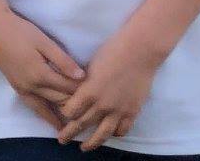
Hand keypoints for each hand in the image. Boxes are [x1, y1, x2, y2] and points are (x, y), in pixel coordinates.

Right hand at [0, 5, 83, 116]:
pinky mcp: (16, 87)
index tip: (95, 93)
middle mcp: (31, 86)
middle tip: (89, 110)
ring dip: (58, 116)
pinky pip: (32, 106)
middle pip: (59, 100)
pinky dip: (43, 113)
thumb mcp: (43, 41)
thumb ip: (63, 60)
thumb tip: (81, 77)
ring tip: (71, 126)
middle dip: (74, 105)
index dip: (82, 91)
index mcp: (41, 74)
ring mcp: (22, 89)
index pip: (68, 88)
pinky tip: (50, 118)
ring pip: (45, 108)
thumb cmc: (20, 31)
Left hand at [57, 29, 159, 150]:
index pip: (70, 111)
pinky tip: (110, 134)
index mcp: (88, 91)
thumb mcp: (89, 66)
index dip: (63, 113)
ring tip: (84, 148)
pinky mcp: (133, 112)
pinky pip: (122, 130)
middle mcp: (102, 105)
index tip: (60, 114)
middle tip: (62, 139)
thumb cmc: (111, 52)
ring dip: (91, 143)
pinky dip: (115, 134)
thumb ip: (82, 83)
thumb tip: (74, 93)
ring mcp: (119, 111)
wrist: (139, 52)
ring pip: (102, 134)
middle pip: (82, 124)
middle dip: (69, 133)